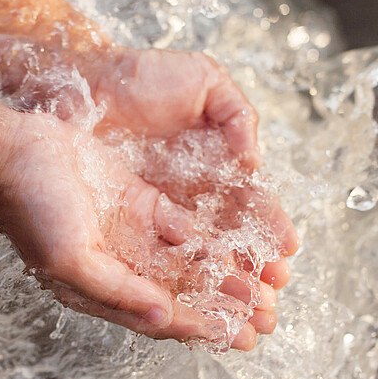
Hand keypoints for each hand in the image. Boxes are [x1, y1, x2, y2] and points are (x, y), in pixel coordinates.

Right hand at [0, 108, 286, 349]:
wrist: (11, 152)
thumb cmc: (30, 207)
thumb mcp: (70, 257)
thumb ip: (117, 289)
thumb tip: (162, 316)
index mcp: (100, 287)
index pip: (159, 315)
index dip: (199, 327)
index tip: (236, 335)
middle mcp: (119, 264)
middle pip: (182, 292)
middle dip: (222, 304)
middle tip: (263, 315)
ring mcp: (130, 231)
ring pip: (187, 260)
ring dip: (223, 271)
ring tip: (261, 281)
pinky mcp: (137, 200)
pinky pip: (180, 224)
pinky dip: (208, 235)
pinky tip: (237, 241)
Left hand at [90, 47, 297, 291]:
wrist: (88, 80)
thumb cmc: (145, 75)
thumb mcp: (205, 80)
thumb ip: (237, 114)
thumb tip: (255, 159)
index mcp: (219, 157)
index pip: (252, 198)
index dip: (270, 224)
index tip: (288, 248)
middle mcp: (196, 187)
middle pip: (233, 232)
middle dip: (255, 262)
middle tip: (273, 290)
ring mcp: (164, 203)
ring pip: (202, 248)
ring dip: (226, 276)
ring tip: (246, 303)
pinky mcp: (132, 213)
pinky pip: (162, 246)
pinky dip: (183, 269)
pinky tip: (200, 290)